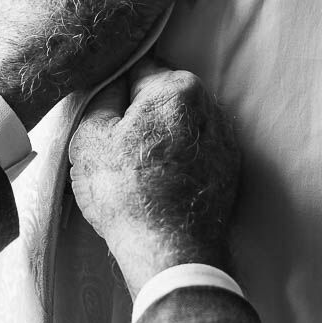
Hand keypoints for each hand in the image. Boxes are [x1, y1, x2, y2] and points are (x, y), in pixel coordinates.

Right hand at [68, 55, 240, 295]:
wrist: (170, 252)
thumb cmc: (126, 192)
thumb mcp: (90, 135)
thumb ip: (104, 95)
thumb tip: (115, 83)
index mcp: (177, 88)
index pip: (138, 70)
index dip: (115, 92)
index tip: (106, 114)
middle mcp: (211, 106)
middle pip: (163, 98)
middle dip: (142, 115)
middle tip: (118, 148)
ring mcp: (225, 140)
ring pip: (181, 126)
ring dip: (162, 139)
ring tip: (140, 171)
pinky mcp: (230, 170)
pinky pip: (197, 152)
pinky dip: (180, 161)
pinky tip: (160, 184)